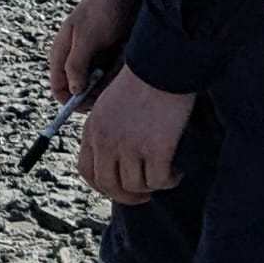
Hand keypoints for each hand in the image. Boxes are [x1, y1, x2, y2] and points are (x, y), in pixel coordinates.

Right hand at [48, 0, 135, 103]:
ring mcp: (95, 59)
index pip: (60, 90)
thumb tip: (72, 92)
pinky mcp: (111, 56)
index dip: (72, 101)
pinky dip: (122, 70)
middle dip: (98, 90)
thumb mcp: (86, 38)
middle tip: (111, 80)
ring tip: (120, 59)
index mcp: (62, 56)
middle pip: (83, 91)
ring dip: (112, 78)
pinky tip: (125, 56)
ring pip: (102, 84)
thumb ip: (76, 65)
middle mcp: (77, 61)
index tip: (90, 104)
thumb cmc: (100, 10)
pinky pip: (116, 74)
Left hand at [76, 67, 192, 204]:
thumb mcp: (109, 107)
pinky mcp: (155, 148)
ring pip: (136, 186)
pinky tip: (176, 172)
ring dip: (152, 186)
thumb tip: (114, 161)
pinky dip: (169, 180)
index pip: (87, 172)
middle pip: (109, 186)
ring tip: (165, 175)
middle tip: (144, 195)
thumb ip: (106, 132)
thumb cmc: (141, 83)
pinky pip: (159, 180)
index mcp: (91, 131)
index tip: (119, 188)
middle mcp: (105, 141)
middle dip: (127, 196)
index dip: (104, 186)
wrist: (162, 66)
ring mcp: (129, 146)